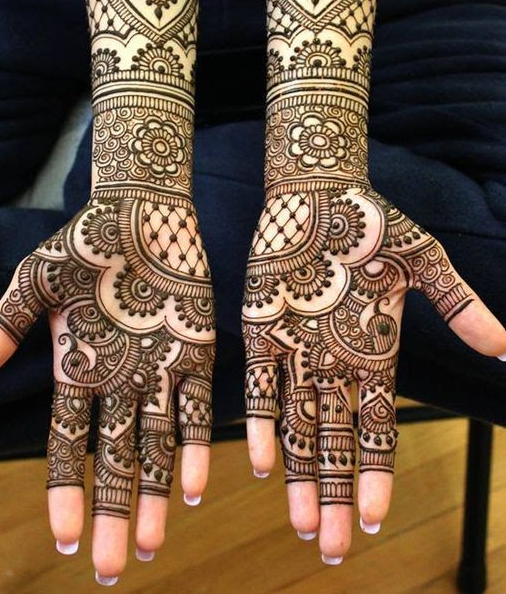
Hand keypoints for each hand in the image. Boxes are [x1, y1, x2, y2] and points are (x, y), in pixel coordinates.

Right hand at [0, 195, 214, 580]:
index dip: (66, 492)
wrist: (141, 211)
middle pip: (114, 460)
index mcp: (77, 370)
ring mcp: (157, 370)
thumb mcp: (34, 284)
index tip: (62, 539)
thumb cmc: (83, 243)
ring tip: (152, 546)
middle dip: (111, 514)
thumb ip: (2, 329)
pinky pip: (195, 407)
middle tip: (110, 570)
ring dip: (155, 496)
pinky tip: (193, 487)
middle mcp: (118, 382)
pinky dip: (193, 445)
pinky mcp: (193, 352)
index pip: (68, 445)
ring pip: (156, 446)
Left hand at [242, 185, 504, 560]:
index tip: (376, 518)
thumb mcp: (424, 263)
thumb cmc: (373, 223)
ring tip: (302, 527)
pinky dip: (261, 424)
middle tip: (332, 549)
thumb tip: (505, 346)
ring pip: (297, 427)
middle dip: (335, 495)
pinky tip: (260, 464)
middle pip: (334, 443)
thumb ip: (459, 305)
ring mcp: (296, 350)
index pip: (377, 428)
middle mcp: (334, 364)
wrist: (316, 190)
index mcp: (374, 353)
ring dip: (299, 477)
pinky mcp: (262, 332)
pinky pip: (261, 387)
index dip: (375, 474)